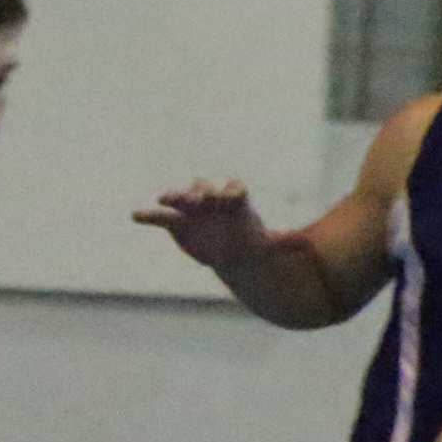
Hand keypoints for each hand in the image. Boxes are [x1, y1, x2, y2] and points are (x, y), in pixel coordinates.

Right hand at [134, 180, 273, 272]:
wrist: (230, 254)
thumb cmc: (250, 244)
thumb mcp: (267, 246)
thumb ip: (281, 244)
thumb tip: (306, 246)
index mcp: (236, 201)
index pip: (233, 187)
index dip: (231, 192)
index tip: (230, 201)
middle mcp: (213, 200)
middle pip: (205, 187)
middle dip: (202, 192)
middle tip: (200, 202)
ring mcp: (193, 210)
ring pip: (182, 197)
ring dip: (175, 196)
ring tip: (165, 199)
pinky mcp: (177, 222)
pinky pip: (160, 217)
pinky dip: (148, 215)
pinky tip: (135, 215)